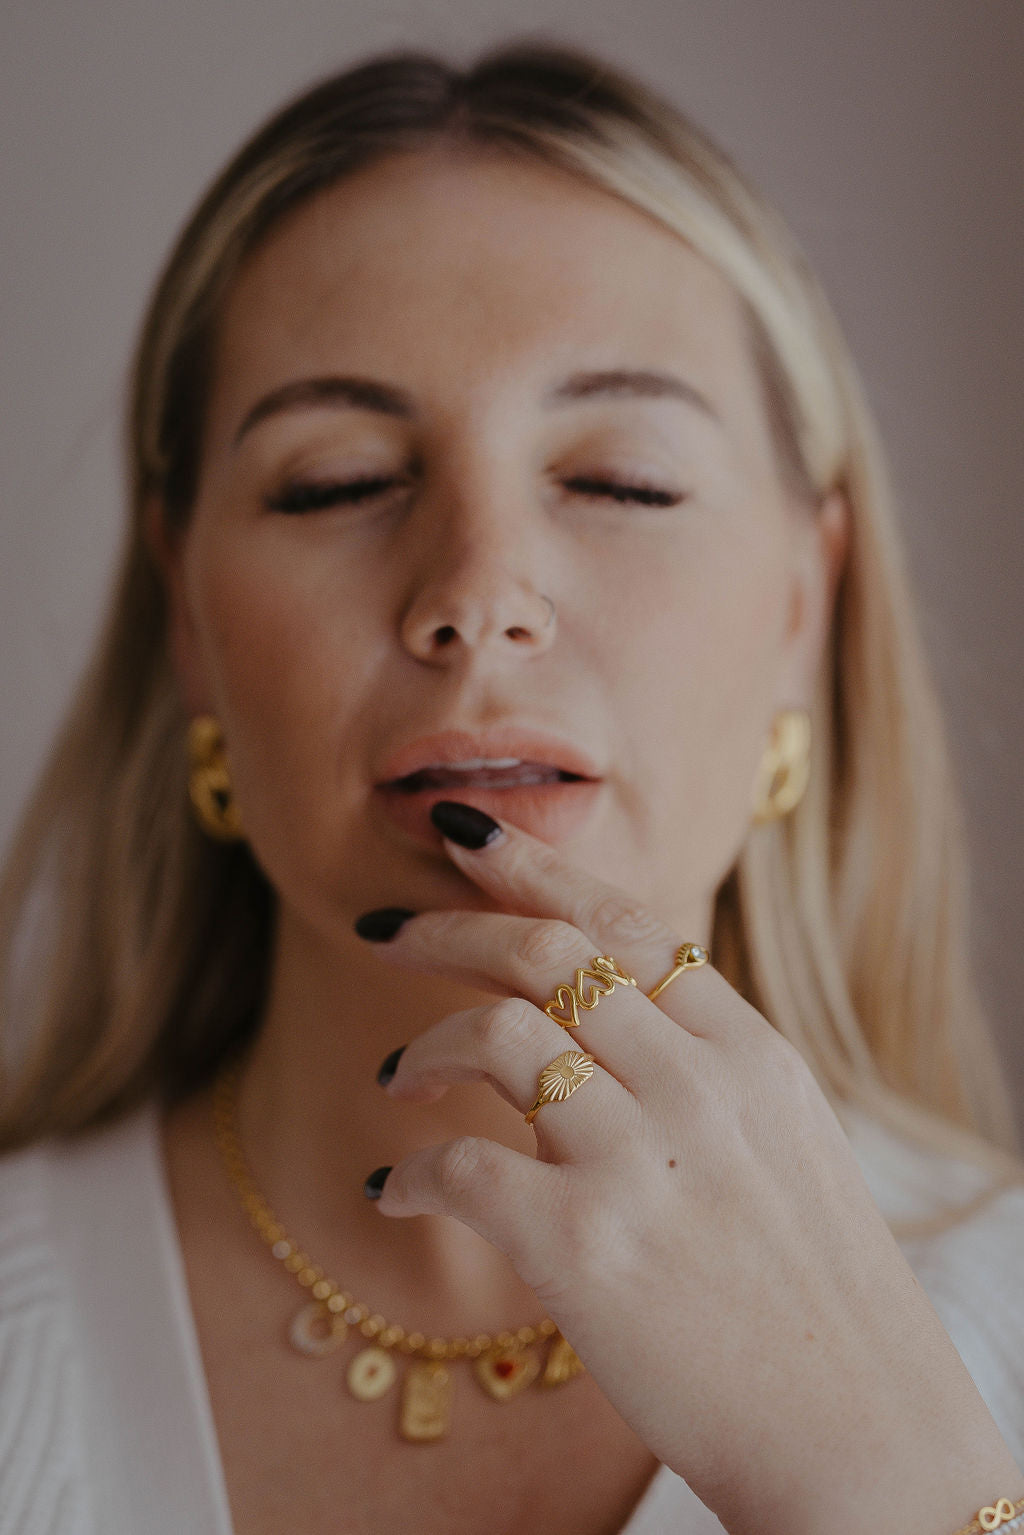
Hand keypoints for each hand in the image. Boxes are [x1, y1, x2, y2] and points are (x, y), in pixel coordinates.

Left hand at [360, 805, 1021, 1534]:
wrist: (861, 1436)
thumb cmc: (816, 1293)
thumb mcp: (788, 1139)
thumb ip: (705, 1063)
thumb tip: (607, 1008)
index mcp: (750, 1052)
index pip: (623, 921)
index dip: (533, 867)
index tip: (464, 836)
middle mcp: (697, 1086)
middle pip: (545, 954)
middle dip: (448, 924)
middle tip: (383, 927)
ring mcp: (640, 1161)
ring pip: (492, 1036)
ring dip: (421, 1048)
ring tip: (395, 1078)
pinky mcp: (583, 1247)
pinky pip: (458, 1166)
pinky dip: (410, 1173)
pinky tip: (395, 1193)